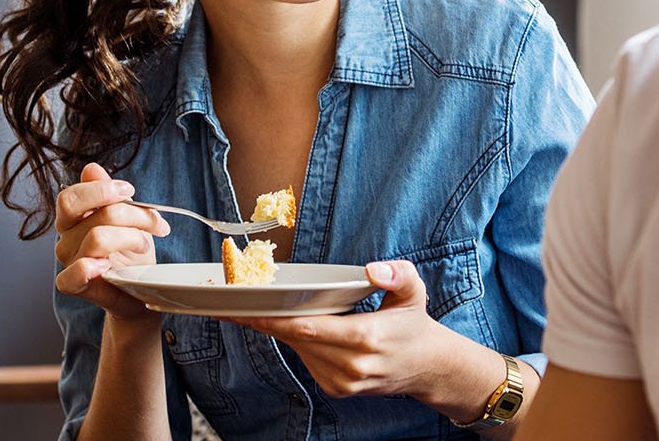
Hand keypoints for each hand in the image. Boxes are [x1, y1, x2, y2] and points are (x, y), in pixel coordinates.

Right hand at [53, 162, 171, 321]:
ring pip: (98, 238)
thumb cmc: (132, 252)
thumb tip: (91, 169)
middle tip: (153, 221)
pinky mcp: (75, 286)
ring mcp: (69, 262)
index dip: (102, 190)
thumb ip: (108, 193)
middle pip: (96, 215)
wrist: (140, 290)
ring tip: (144, 245)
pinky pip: (72, 275)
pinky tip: (107, 266)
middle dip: (132, 214)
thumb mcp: (127, 216)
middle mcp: (66, 238)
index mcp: (74, 218)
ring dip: (132, 238)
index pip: (70, 196)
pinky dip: (88, 268)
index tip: (130, 190)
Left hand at [228, 260, 493, 410]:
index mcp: (366, 339)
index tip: (244, 309)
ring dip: (279, 331)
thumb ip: (399, 274)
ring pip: (299, 351)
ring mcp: (343, 382)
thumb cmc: (414, 324)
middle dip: (264, 321)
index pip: (308, 328)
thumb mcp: (414, 292)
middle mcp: (352, 366)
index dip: (273, 318)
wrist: (427, 367)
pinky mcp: (337, 390)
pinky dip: (298, 343)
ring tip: (258, 310)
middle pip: (296, 339)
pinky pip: (307, 361)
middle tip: (231, 303)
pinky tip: (294, 327)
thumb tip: (373, 269)